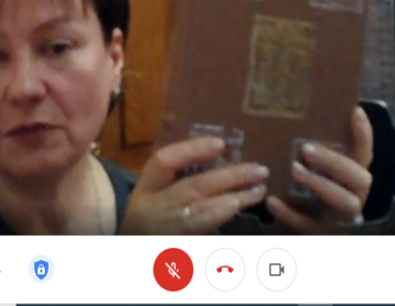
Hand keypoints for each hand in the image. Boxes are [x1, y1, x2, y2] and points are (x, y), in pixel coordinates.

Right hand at [120, 137, 268, 234]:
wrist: (135, 247)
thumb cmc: (150, 218)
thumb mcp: (155, 195)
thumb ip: (179, 177)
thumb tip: (220, 153)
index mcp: (145, 189)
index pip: (163, 162)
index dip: (191, 150)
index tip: (220, 143)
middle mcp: (152, 209)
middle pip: (192, 188)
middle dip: (229, 177)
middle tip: (260, 170)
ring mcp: (164, 231)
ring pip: (202, 213)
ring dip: (233, 200)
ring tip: (258, 190)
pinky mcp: (176, 251)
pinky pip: (203, 234)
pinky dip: (222, 222)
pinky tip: (240, 213)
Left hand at [265, 107, 373, 233]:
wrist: (291, 228)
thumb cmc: (301, 191)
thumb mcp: (309, 169)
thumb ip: (310, 149)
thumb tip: (291, 115)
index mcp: (353, 176)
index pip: (365, 152)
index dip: (363, 134)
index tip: (354, 111)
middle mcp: (354, 195)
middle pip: (360, 178)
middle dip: (335, 162)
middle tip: (307, 148)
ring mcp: (339, 217)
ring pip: (343, 202)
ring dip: (320, 184)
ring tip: (294, 170)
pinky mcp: (319, 233)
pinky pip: (308, 225)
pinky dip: (289, 213)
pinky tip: (272, 200)